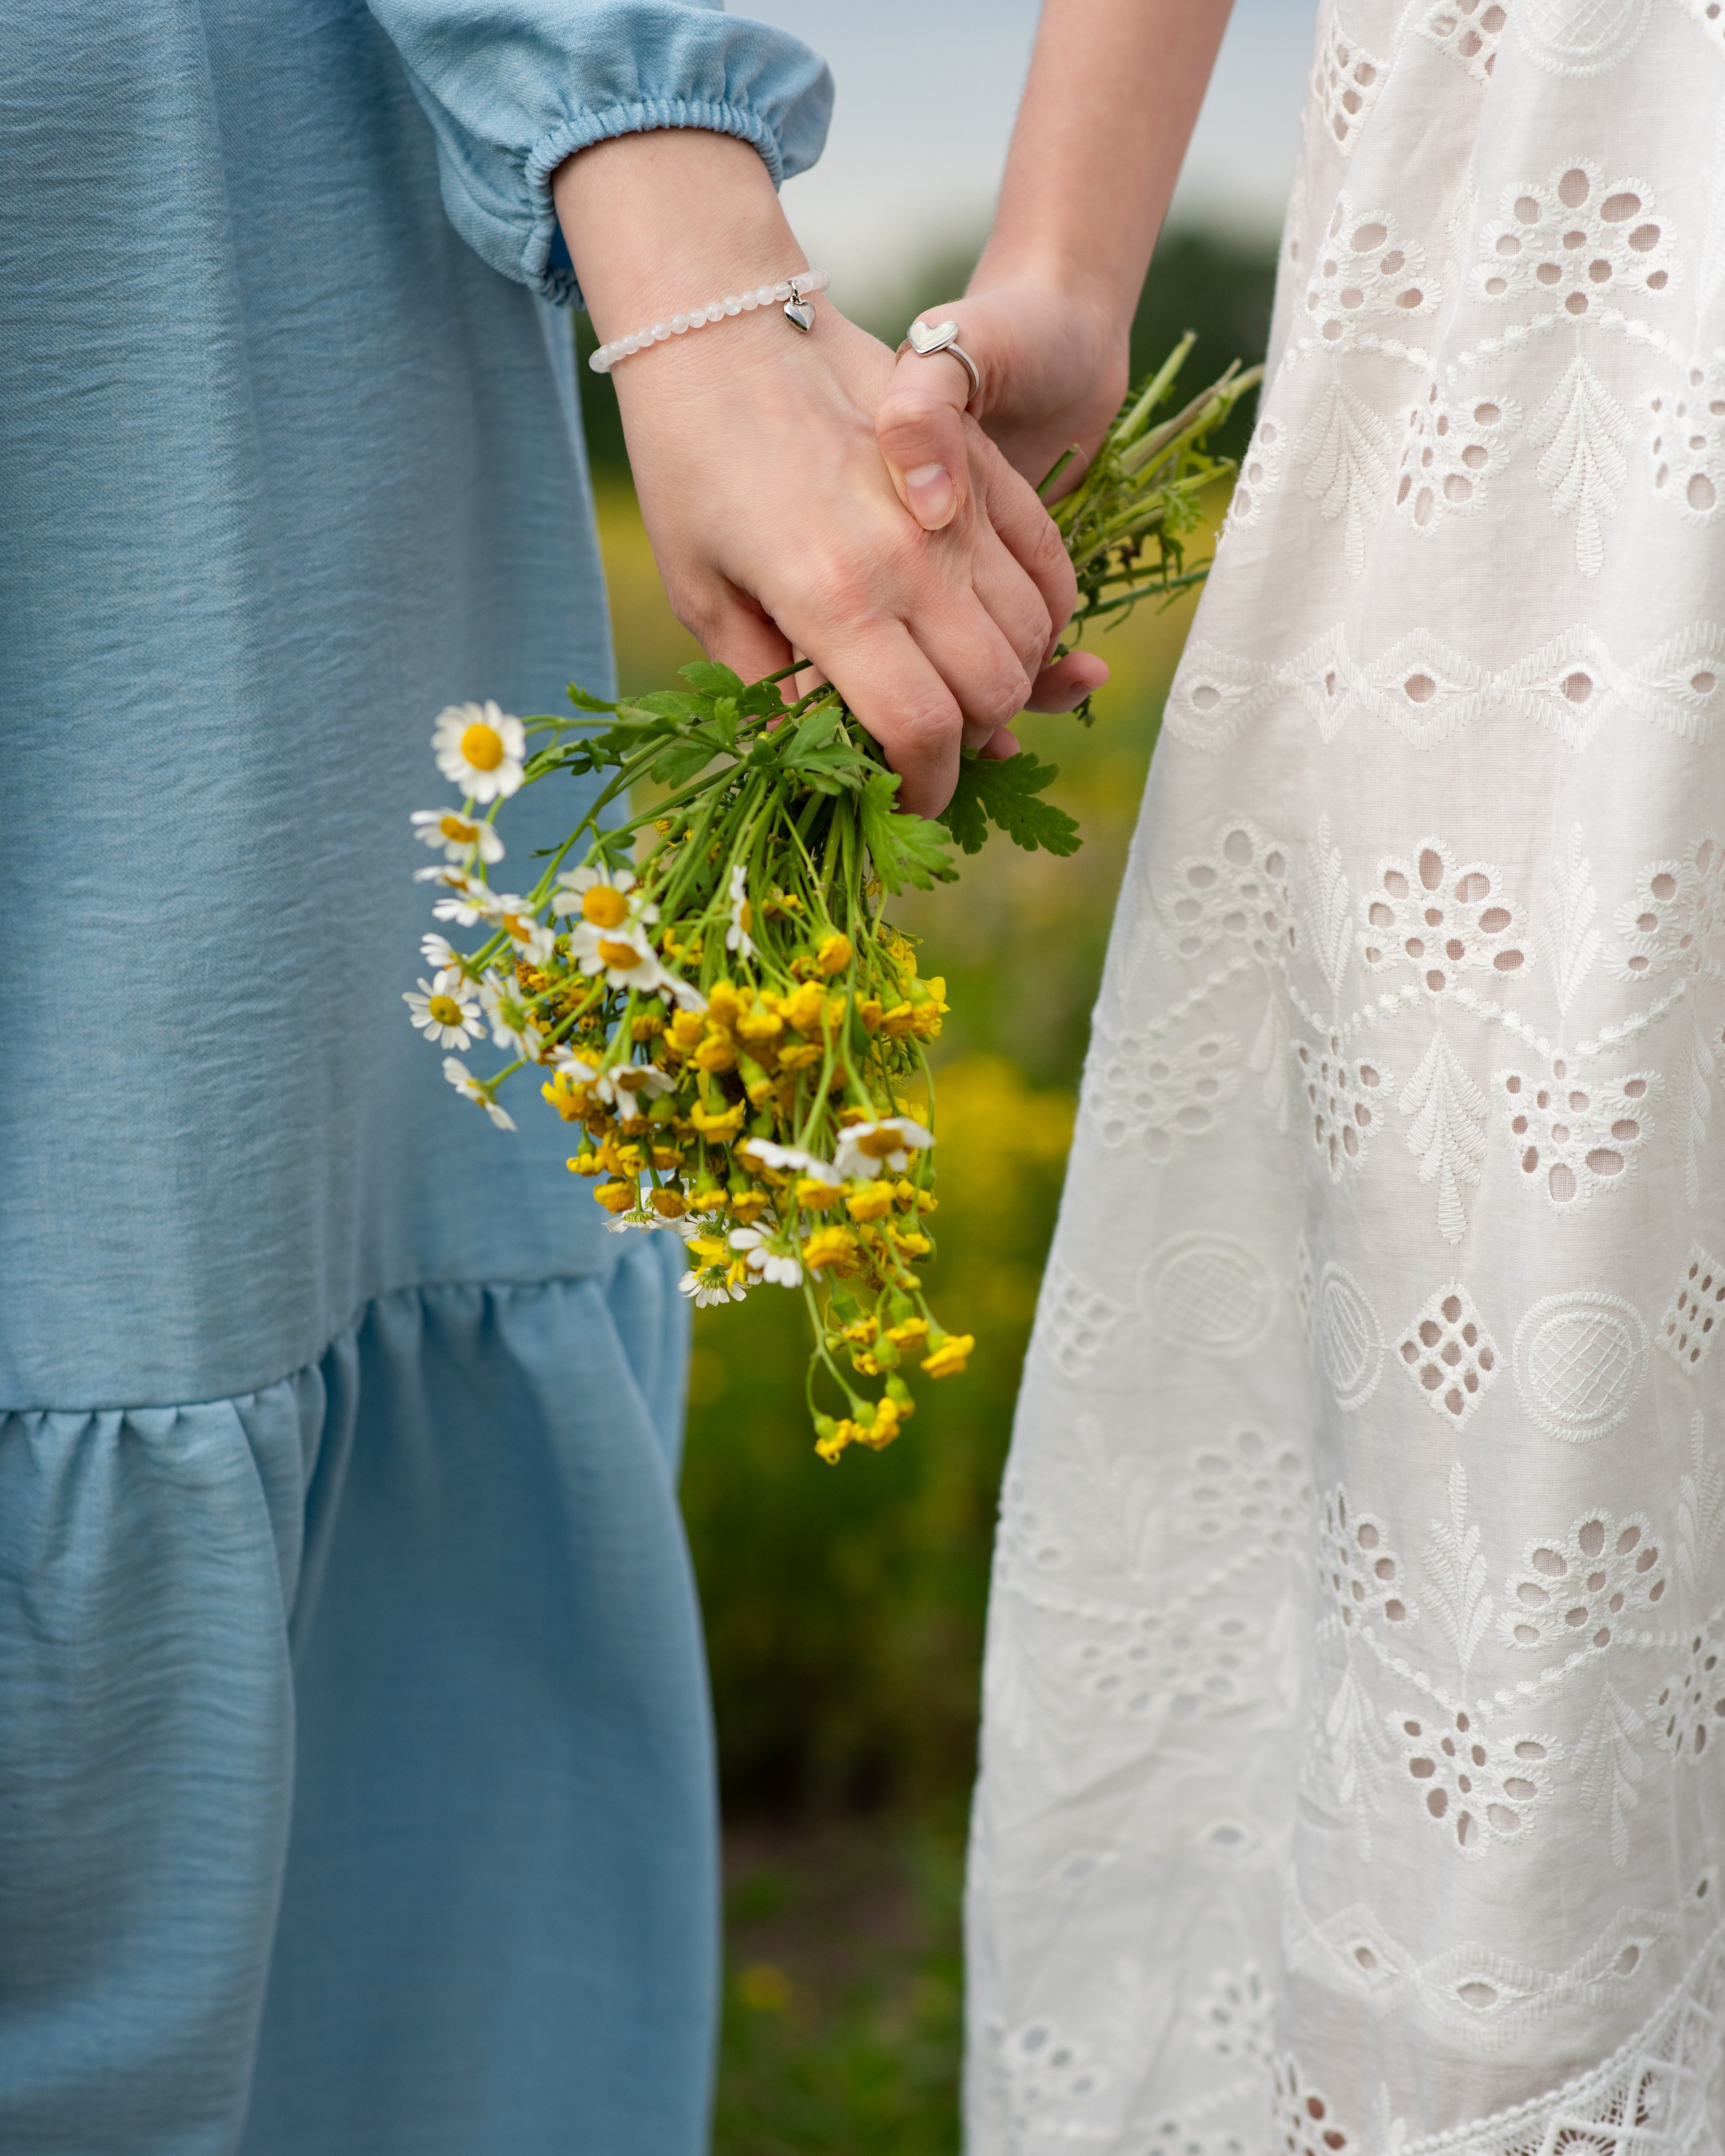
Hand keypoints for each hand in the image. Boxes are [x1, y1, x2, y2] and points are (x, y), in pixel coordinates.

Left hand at [555, 134, 1084, 815]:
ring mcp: (958, 511)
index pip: (921, 730)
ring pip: (1030, 640)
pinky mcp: (988, 473)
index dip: (924, 787)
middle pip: (989, 694)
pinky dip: (1044, 623)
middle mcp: (910, 559)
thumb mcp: (703, 595)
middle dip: (966, 745)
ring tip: (955, 693)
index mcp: (832, 599)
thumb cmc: (692, 466)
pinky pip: (1051, 572)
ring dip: (1006, 686)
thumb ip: (771, 686)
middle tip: (925, 748)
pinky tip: (1006, 639)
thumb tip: (830, 755)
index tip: (907, 802)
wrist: (725, 326)